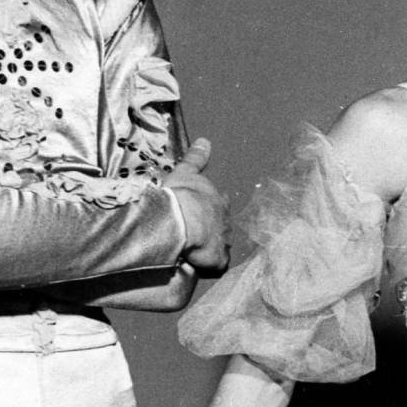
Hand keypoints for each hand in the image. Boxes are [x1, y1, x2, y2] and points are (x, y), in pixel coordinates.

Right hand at [163, 138, 229, 276]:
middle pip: (221, 225)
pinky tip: (201, 267)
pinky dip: (210, 265)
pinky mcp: (219, 258)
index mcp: (217, 200)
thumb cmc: (180, 194)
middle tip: (199, 233)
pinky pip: (217, 264)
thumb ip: (196, 158)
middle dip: (213, 228)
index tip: (205, 210)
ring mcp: (224, 240)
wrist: (180, 220)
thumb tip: (205, 140)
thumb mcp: (185, 172)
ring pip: (221, 244)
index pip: (220, 203)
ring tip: (197, 251)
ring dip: (211, 247)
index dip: (211, 207)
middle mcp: (225, 220)